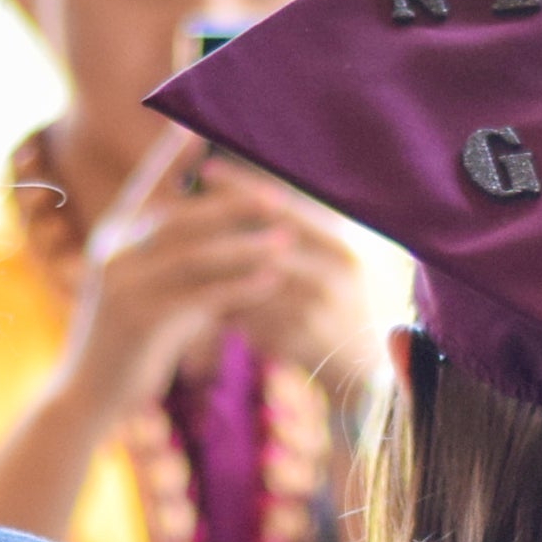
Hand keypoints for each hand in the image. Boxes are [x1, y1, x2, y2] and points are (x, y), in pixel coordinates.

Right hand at [67, 134, 383, 400]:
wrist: (88, 396)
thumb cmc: (128, 341)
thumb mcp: (150, 291)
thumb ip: (180, 263)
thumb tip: (231, 239)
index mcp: (113, 237)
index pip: (148, 184)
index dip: (174, 153)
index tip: (201, 123)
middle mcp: (113, 253)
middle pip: (181, 217)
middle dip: (232, 205)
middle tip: (277, 198)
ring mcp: (123, 287)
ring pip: (194, 255)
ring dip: (245, 246)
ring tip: (285, 240)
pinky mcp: (140, 322)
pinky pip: (199, 296)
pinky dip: (239, 287)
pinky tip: (270, 280)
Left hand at [183, 156, 389, 387]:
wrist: (366, 372)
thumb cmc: (337, 307)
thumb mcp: (332, 263)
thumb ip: (298, 232)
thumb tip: (250, 190)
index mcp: (340, 247)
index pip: (286, 206)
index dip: (246, 186)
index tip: (206, 170)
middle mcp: (333, 274)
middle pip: (262, 240)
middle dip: (219, 225)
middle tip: (175, 211)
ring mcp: (316, 310)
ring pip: (249, 280)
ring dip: (214, 268)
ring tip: (176, 251)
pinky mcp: (298, 341)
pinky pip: (249, 318)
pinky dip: (223, 306)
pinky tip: (196, 298)